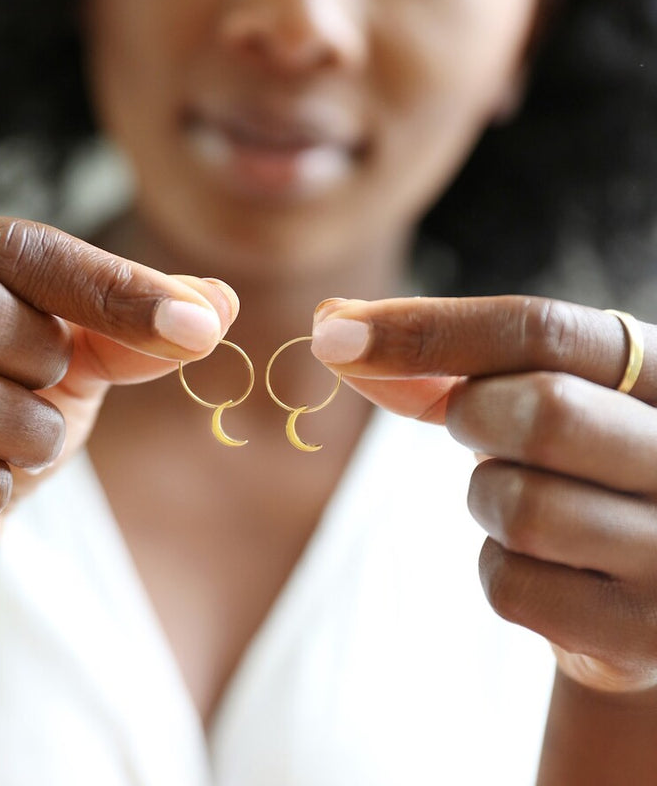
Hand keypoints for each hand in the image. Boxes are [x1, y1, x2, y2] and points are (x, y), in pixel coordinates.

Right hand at [0, 216, 236, 601]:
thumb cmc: (4, 410)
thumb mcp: (74, 359)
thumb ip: (135, 327)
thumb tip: (220, 303)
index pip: (15, 246)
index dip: (112, 287)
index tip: (198, 327)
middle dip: (38, 363)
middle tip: (44, 389)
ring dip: (22, 434)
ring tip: (17, 445)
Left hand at [312, 295, 656, 692]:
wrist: (641, 583)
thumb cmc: (573, 467)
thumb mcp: (532, 399)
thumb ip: (441, 367)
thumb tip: (333, 325)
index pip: (541, 330)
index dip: (425, 329)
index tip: (332, 331)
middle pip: (539, 411)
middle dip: (475, 420)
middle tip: (483, 430)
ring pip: (518, 505)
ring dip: (488, 500)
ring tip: (531, 504)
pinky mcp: (645, 632)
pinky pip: (511, 586)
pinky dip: (498, 570)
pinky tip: (546, 567)